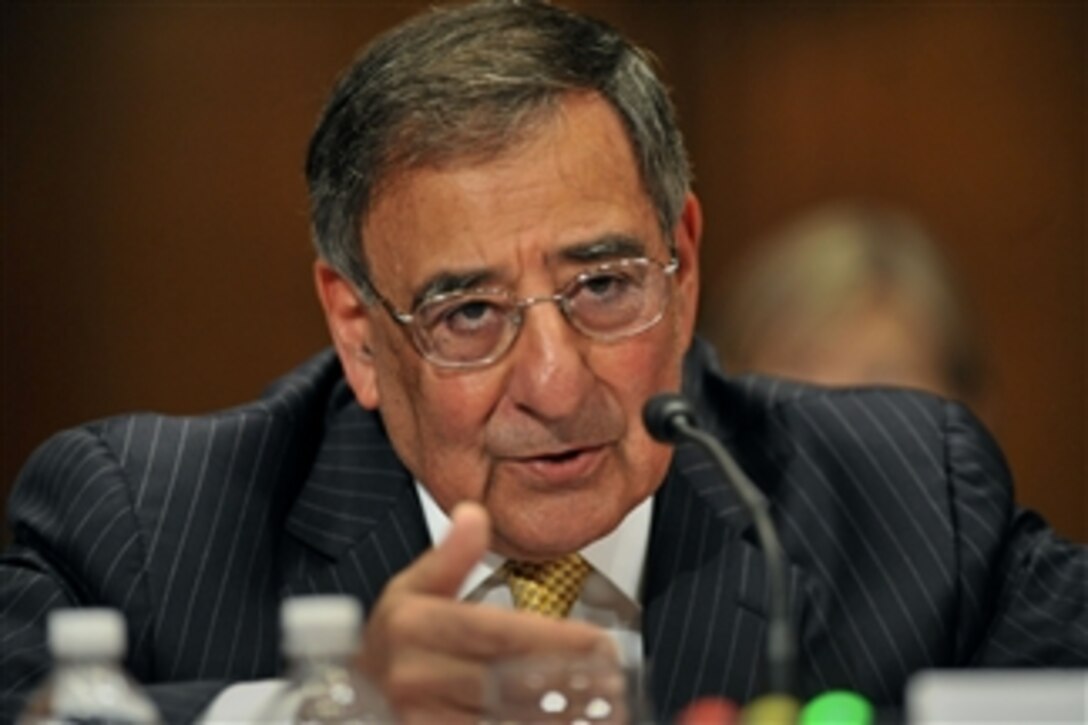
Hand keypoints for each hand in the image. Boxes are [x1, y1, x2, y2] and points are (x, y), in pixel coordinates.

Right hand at [357, 501, 611, 724]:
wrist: (358, 694)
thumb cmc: (394, 641)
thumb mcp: (413, 588)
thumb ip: (450, 555)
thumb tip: (474, 513)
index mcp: (412, 625)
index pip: (496, 632)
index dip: (553, 637)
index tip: (598, 641)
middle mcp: (413, 675)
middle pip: (505, 680)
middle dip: (565, 680)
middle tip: (611, 678)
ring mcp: (418, 717)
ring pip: (501, 718)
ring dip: (553, 717)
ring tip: (600, 709)